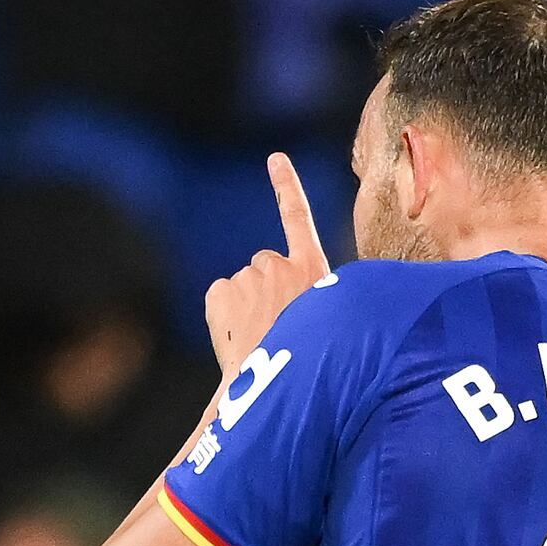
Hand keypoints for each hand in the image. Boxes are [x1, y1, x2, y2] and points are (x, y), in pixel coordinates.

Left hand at [204, 152, 334, 374]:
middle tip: (275, 325)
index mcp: (315, 273)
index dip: (286, 188)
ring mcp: (251, 276)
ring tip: (259, 339)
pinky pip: (220, 298)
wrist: (280, 386)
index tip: (274, 159)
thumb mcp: (326, 330)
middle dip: (265, 289)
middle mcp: (283, 267)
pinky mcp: (224, 289)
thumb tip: (291, 341)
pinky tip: (237, 337)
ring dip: (246, 307)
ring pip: (242, 287)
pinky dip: (223, 316)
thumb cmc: (309, 367)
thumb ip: (314, 310)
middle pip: (264, 266)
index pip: (298, 220)